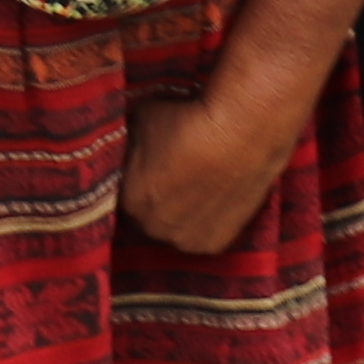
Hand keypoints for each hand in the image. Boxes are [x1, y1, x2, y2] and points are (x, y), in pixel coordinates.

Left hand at [122, 79, 312, 252]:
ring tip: (198, 186)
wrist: (240, 133)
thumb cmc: (188, 121)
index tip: (149, 169)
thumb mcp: (142, 120)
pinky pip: (204, 234)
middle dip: (156, 201)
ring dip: (182, 213)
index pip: (123, 197)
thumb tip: (130, 141)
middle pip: (148, 218)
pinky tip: (216, 195)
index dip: (135, 182)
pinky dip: (208, 219)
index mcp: (130, 201)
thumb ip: (131, 141)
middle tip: (174, 177)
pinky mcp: (216, 244)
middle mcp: (154, 228)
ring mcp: (186, 241)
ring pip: (176, 229)